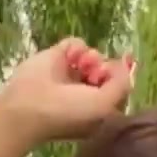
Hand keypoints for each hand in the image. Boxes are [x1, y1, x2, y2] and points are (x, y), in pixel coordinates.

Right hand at [0, 39, 135, 148]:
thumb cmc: (69, 113)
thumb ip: (122, 84)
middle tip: (95, 74)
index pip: (117, 88)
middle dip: (105, 68)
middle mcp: (86, 92)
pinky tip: (71, 58)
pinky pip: (76, 44)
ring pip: (94, 55)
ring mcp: (72, 74)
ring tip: (82, 65)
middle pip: (107, 69)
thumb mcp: (105, 105)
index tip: (111, 79)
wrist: (30, 106)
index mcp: (97, 109)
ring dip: (93, 57)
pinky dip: (77, 48)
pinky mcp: (58, 58)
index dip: (119, 79)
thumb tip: (125, 65)